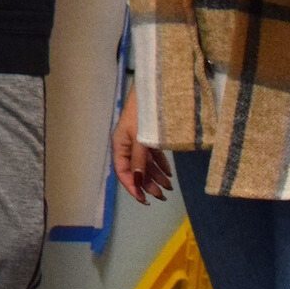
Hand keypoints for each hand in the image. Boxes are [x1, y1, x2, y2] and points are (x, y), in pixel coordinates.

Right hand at [111, 80, 172, 203]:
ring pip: (145, 163)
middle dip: (147, 184)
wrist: (154, 88)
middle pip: (135, 170)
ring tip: (168, 189)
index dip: (132, 187)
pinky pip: (152, 155)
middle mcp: (127, 144)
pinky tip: (169, 174)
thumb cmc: (143, 112)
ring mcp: (138, 139)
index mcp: (120, 144)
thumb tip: (138, 182)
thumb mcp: (140, 137)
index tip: (144, 200)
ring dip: (155, 177)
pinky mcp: (148, 135)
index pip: (123, 171)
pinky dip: (160, 165)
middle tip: (161, 197)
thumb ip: (139, 160)